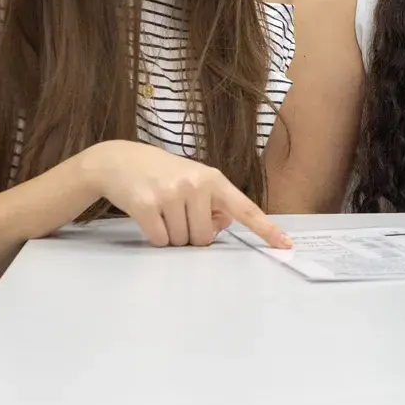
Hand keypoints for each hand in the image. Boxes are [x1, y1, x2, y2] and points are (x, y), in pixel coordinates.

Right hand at [78, 141, 292, 248]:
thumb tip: (219, 227)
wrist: (119, 160)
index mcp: (213, 179)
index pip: (245, 208)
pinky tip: (149, 217)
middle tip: (178, 214)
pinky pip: (160, 240)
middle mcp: (196, 184)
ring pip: (182, 242)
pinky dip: (155, 236)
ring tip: (162, 211)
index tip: (285, 244)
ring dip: (172, 235)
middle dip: (191, 235)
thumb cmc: (163, 174)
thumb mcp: (194, 180)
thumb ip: (213, 204)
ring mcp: (171, 194)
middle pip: (204, 238)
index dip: (266, 229)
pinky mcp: (147, 205)